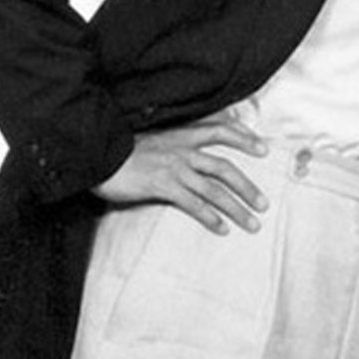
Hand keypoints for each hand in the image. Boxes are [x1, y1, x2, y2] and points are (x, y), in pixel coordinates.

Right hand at [94, 116, 270, 234]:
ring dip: (236, 208)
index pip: (220, 130)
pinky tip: (221, 228)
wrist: (94, 154)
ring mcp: (173, 168)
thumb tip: (191, 155)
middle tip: (265, 204)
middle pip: (224, 168)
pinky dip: (210, 216)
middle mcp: (182, 150)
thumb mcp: (152, 139)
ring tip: (252, 223)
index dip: (244, 138)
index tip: (264, 148)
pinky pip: (193, 203)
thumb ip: (174, 144)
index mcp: (181, 135)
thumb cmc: (120, 150)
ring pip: (214, 189)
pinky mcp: (161, 185)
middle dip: (248, 187)